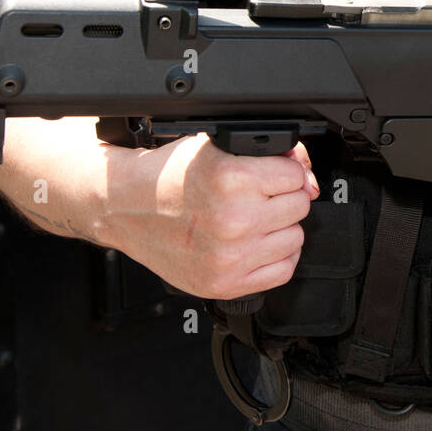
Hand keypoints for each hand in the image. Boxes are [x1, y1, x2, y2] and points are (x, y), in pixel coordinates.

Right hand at [102, 133, 318, 299]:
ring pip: (295, 238)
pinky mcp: (226, 282)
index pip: (295, 175)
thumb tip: (308, 177)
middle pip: (299, 205)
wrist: (123, 207)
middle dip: (281, 198)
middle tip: (253, 197)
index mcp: (230, 178)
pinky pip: (283, 270)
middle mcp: (233, 218)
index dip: (283, 171)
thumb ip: (269, 154)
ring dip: (278, 228)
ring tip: (248, 220)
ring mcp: (230, 255)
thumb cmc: (167, 178)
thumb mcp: (215, 147)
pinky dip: (274, 257)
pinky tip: (251, 243)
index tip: (266, 175)